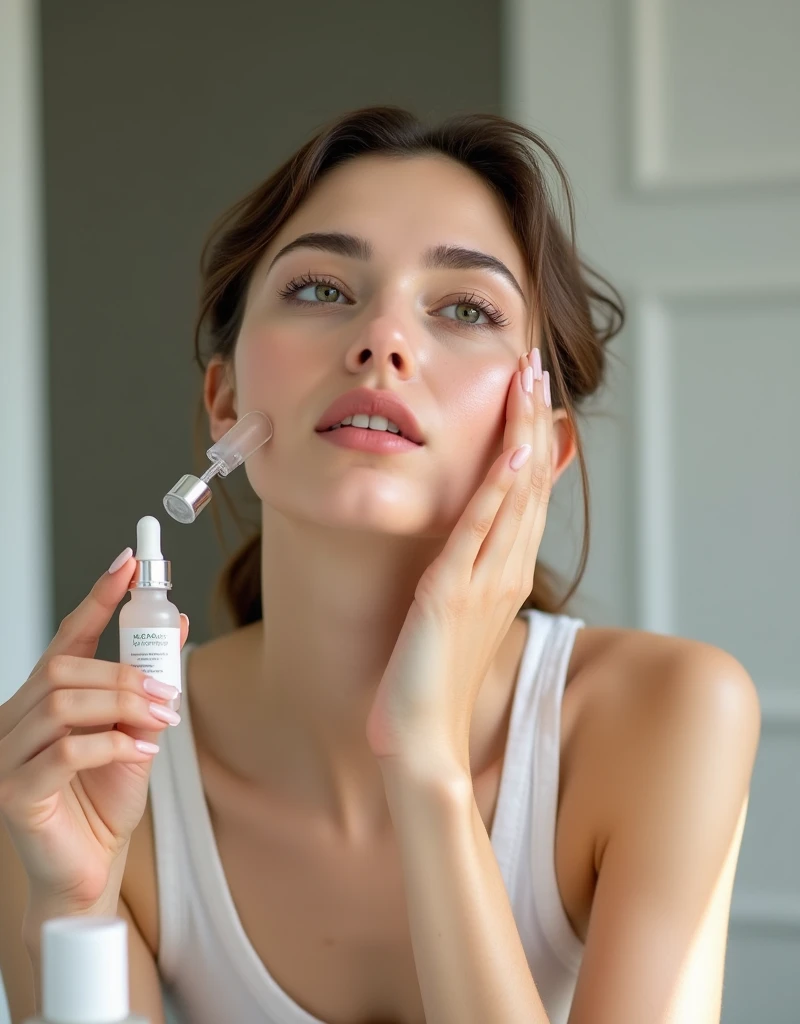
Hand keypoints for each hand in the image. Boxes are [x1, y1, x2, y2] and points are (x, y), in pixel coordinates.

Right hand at [0, 553, 189, 910]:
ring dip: (124, 706)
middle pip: (65, 670)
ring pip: (65, 704)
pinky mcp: (14, 792)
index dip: (96, 599)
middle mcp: (15, 720)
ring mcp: (7, 756)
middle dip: (125, 674)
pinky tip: (142, 752)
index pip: (66, 638)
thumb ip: (147, 686)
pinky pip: (66, 751)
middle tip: (168, 692)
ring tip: (162, 720)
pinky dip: (113, 744)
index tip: (127, 566)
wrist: (90, 870)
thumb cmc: (104, 803)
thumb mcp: (136, 733)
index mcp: (41, 701)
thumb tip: (174, 628)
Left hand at [365, 350, 552, 777]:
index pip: (526, 492)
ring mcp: (484, 581)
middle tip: (538, 367)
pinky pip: (480, 532)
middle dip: (532, 419)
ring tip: (529, 383)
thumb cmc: (433, 679)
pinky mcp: (452, 593)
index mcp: (505, 573)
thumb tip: (468, 541)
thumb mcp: (458, 612)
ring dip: (522, 435)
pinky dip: (498, 491)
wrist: (423, 737)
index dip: (531, 438)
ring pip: (514, 496)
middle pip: (529, 482)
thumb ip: (469, 573)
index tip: (531, 393)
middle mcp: (505, 571)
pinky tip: (509, 453)